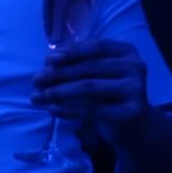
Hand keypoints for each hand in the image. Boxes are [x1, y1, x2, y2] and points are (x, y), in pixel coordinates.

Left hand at [30, 38, 152, 144]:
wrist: (135, 125)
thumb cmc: (110, 95)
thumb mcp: (99, 75)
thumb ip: (79, 65)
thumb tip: (48, 62)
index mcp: (127, 52)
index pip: (97, 46)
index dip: (71, 51)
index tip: (47, 60)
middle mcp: (135, 67)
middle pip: (90, 68)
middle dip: (59, 74)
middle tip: (36, 81)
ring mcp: (135, 90)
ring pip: (89, 88)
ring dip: (59, 92)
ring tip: (39, 97)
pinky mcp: (130, 112)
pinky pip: (92, 110)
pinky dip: (69, 110)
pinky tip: (53, 110)